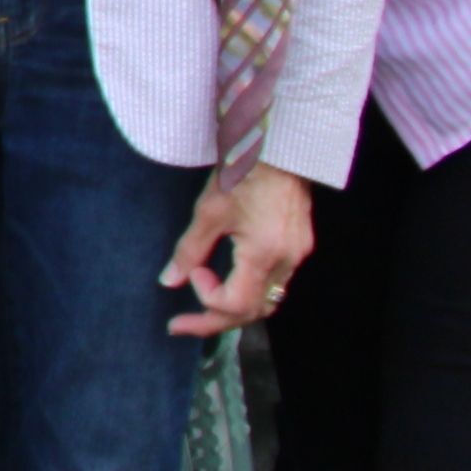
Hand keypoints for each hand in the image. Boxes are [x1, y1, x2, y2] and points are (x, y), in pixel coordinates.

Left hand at [167, 159, 315, 333]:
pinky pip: (276, 282)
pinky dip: (251, 290)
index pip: (237, 304)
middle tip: (181, 324)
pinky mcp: (300, 245)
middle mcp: (287, 260)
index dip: (208, 301)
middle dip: (216, 320)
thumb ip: (189, 251)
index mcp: (265, 253)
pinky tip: (229, 282)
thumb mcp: (208, 212)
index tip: (193, 275)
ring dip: (235, 308)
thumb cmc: (242, 172)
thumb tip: (169, 281)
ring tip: (202, 306)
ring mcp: (298, 254)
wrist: (278, 145)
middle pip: (255, 310)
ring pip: (269, 300)